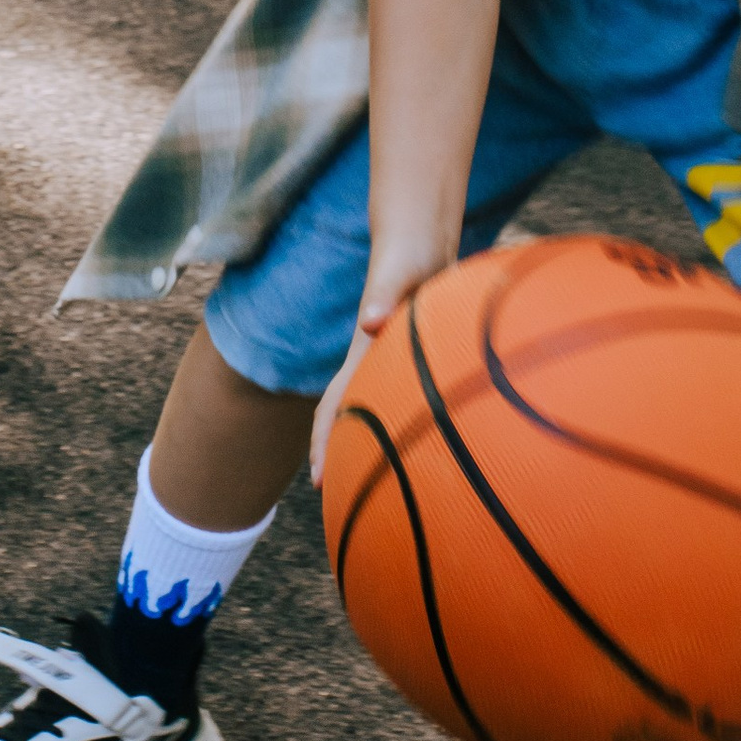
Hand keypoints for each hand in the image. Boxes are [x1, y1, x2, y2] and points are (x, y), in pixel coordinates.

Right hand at [309, 254, 440, 485]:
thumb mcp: (397, 272)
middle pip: (351, 416)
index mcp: (366, 352)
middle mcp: (375, 361)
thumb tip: (370, 322)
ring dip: (370, 444)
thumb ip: (384, 294)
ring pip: (375, 411)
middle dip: (342, 456)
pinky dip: (403, 425)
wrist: (419, 236)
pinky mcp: (414, 358)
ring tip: (377, 485)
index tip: (319, 479)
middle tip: (343, 504)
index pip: (337, 402)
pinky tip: (421, 445)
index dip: (324, 440)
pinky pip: (403, 400)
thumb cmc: (408, 253)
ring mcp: (393, 360)